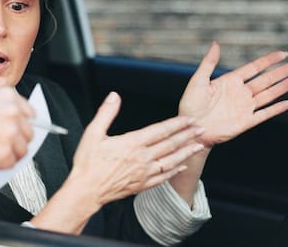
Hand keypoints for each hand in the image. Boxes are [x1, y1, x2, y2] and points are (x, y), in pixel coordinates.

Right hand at [0, 87, 34, 170]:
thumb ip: (3, 110)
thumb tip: (18, 124)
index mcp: (7, 96)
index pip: (30, 112)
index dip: (24, 123)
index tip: (21, 128)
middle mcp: (12, 112)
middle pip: (29, 132)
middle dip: (17, 140)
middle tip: (2, 142)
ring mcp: (11, 132)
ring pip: (22, 150)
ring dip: (9, 153)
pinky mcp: (6, 151)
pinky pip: (11, 162)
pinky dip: (1, 163)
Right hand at [70, 92, 202, 204]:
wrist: (86, 190)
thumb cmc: (88, 163)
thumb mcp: (93, 133)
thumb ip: (106, 113)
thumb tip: (114, 96)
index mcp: (131, 143)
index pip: (160, 131)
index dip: (176, 124)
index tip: (189, 119)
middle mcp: (142, 158)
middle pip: (170, 144)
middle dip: (187, 135)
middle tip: (200, 129)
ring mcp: (144, 173)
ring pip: (171, 160)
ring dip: (186, 152)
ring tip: (198, 145)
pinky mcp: (142, 185)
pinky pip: (164, 177)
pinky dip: (175, 170)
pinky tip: (182, 166)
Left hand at [179, 42, 287, 147]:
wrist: (190, 128)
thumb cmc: (190, 105)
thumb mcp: (198, 80)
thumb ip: (209, 63)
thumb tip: (216, 44)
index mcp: (230, 82)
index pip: (254, 68)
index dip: (268, 61)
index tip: (283, 53)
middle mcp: (240, 93)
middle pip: (266, 80)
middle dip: (282, 72)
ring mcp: (244, 107)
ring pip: (269, 94)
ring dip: (284, 86)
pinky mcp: (246, 122)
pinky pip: (264, 114)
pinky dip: (276, 109)